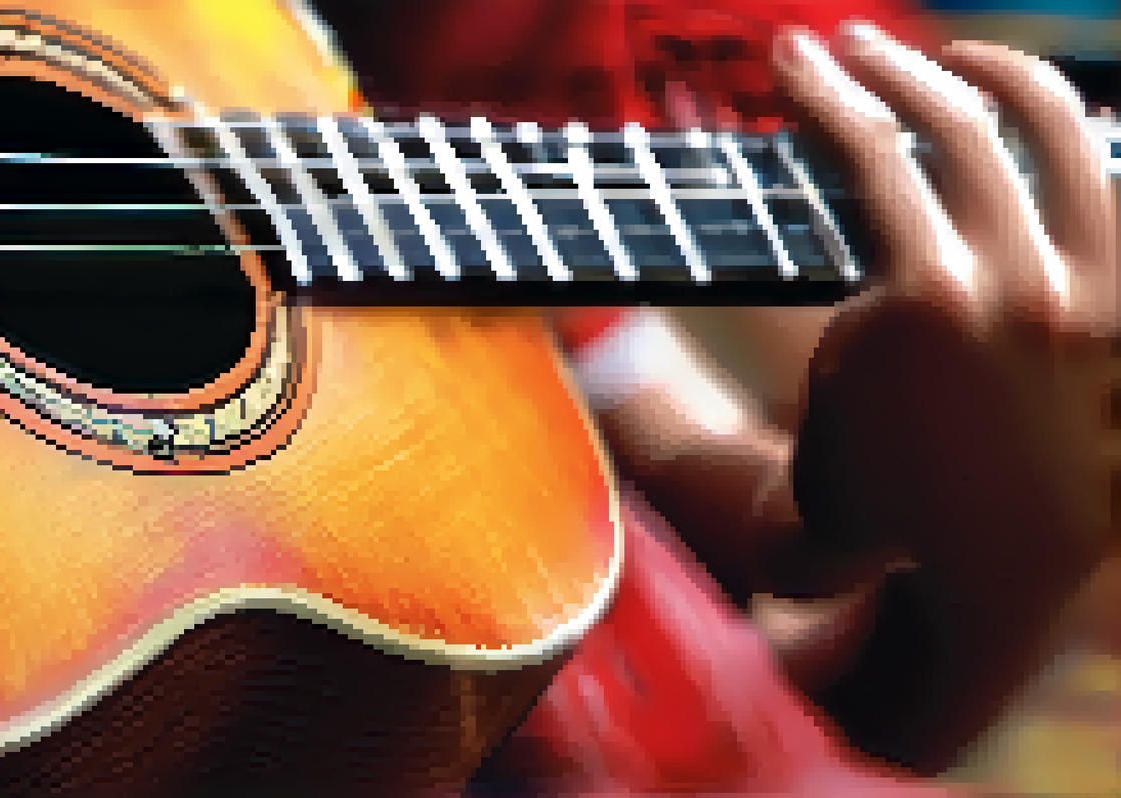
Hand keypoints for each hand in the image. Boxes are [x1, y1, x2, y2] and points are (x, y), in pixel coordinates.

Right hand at [769, 22, 1116, 770]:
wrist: (994, 572)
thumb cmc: (876, 505)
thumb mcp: (811, 411)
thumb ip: (752, 359)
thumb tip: (660, 300)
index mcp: (924, 303)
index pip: (868, 148)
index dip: (820, 88)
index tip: (791, 58)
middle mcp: (1022, 284)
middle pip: (953, 117)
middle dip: (885, 63)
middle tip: (839, 46)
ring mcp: (1094, 290)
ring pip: (1047, 124)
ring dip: (984, 71)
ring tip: (943, 63)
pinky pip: (1112, 175)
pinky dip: (1075, 131)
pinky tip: (1040, 120)